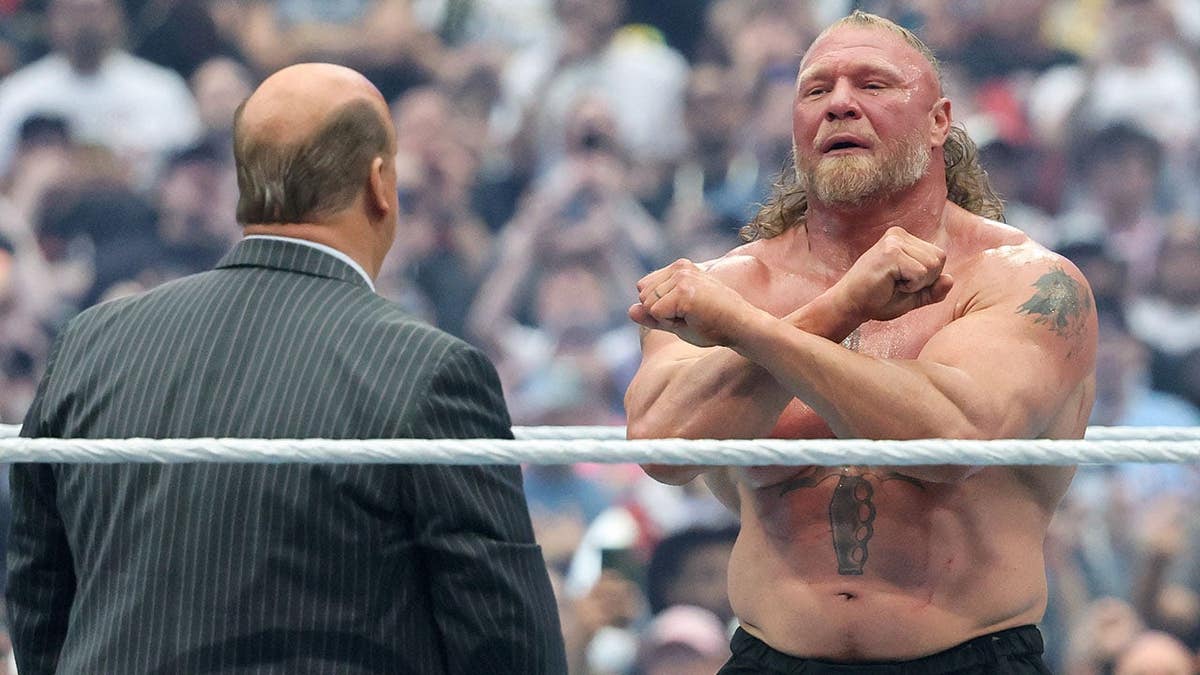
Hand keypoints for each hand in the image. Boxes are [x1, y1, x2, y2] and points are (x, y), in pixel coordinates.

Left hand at [629, 259, 767, 347]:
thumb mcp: (677, 320)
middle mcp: (679, 267)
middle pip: (643, 296)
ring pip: (648, 305)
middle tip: (691, 316)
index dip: (660, 309)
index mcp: (679, 268)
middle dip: (660, 314)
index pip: (644, 289)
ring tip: (694, 317)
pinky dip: (671, 323)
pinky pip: (657, 313)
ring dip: (666, 319)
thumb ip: (652, 315)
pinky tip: (695, 319)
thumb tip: (629, 310)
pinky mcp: (683, 291)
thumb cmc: (714, 325)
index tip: (686, 312)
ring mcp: (682, 277)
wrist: (742, 327)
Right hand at [827, 226, 952, 323]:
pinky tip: (889, 284)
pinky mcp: (891, 253)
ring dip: (916, 284)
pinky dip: (910, 286)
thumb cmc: (876, 300)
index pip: (939, 257)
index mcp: (904, 239)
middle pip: (939, 259)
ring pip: (933, 266)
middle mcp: (899, 235)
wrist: (849, 305)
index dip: (927, 279)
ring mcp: (894, 242)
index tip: (900, 283)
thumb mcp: (912, 297)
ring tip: (892, 283)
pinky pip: (921, 274)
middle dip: (925, 281)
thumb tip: (951, 280)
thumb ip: (933, 290)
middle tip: (896, 284)